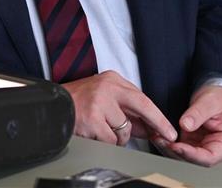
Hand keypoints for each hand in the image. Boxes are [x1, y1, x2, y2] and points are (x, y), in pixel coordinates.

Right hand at [62, 71, 177, 146]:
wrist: (52, 106)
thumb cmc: (78, 103)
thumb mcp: (104, 99)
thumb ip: (126, 111)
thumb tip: (149, 128)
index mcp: (112, 79)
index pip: (142, 97)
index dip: (157, 115)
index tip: (168, 128)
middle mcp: (107, 87)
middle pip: (142, 106)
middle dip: (158, 122)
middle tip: (167, 135)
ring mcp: (100, 102)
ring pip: (124, 130)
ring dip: (117, 138)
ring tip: (101, 130)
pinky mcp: (93, 119)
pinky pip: (110, 140)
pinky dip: (105, 142)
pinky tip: (94, 133)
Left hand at [156, 84, 221, 166]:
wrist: (216, 94)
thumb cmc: (220, 100)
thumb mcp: (211, 102)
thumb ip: (199, 113)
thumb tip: (185, 124)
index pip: (209, 157)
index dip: (192, 155)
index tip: (176, 146)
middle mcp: (212, 148)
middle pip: (193, 159)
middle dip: (175, 151)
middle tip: (161, 139)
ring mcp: (199, 145)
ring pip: (182, 154)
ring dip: (168, 148)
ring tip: (156, 135)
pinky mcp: (189, 141)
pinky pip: (177, 146)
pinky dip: (166, 142)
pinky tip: (157, 134)